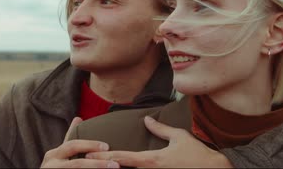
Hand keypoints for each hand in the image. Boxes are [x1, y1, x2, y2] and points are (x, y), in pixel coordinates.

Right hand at [40, 117, 119, 167]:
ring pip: (78, 168)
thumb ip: (69, 137)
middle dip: (97, 162)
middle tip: (113, 163)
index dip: (90, 145)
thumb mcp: (61, 153)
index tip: (107, 146)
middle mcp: (51, 164)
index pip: (73, 145)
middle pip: (77, 162)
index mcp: (54, 154)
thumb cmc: (56, 167)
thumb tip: (78, 118)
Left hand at [85, 116, 232, 167]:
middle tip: (85, 161)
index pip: (123, 157)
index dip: (105, 155)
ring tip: (95, 166)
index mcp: (152, 159)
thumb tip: (146, 119)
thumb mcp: (178, 137)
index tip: (90, 153)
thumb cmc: (196, 154)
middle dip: (103, 164)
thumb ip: (160, 128)